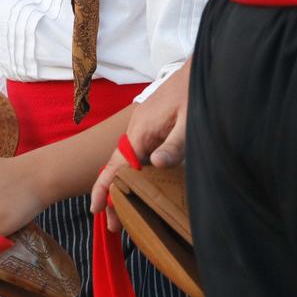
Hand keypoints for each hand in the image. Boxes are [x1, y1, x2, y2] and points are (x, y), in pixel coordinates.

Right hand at [90, 67, 191, 222]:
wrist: (200, 70)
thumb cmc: (194, 92)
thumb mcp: (189, 120)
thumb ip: (175, 144)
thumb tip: (156, 165)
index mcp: (141, 130)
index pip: (116, 164)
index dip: (105, 188)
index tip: (96, 209)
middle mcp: (137, 130)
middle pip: (119, 167)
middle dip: (114, 195)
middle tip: (115, 225)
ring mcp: (144, 128)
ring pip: (128, 162)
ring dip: (125, 186)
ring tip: (126, 213)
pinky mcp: (153, 126)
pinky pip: (139, 154)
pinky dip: (136, 173)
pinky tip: (143, 186)